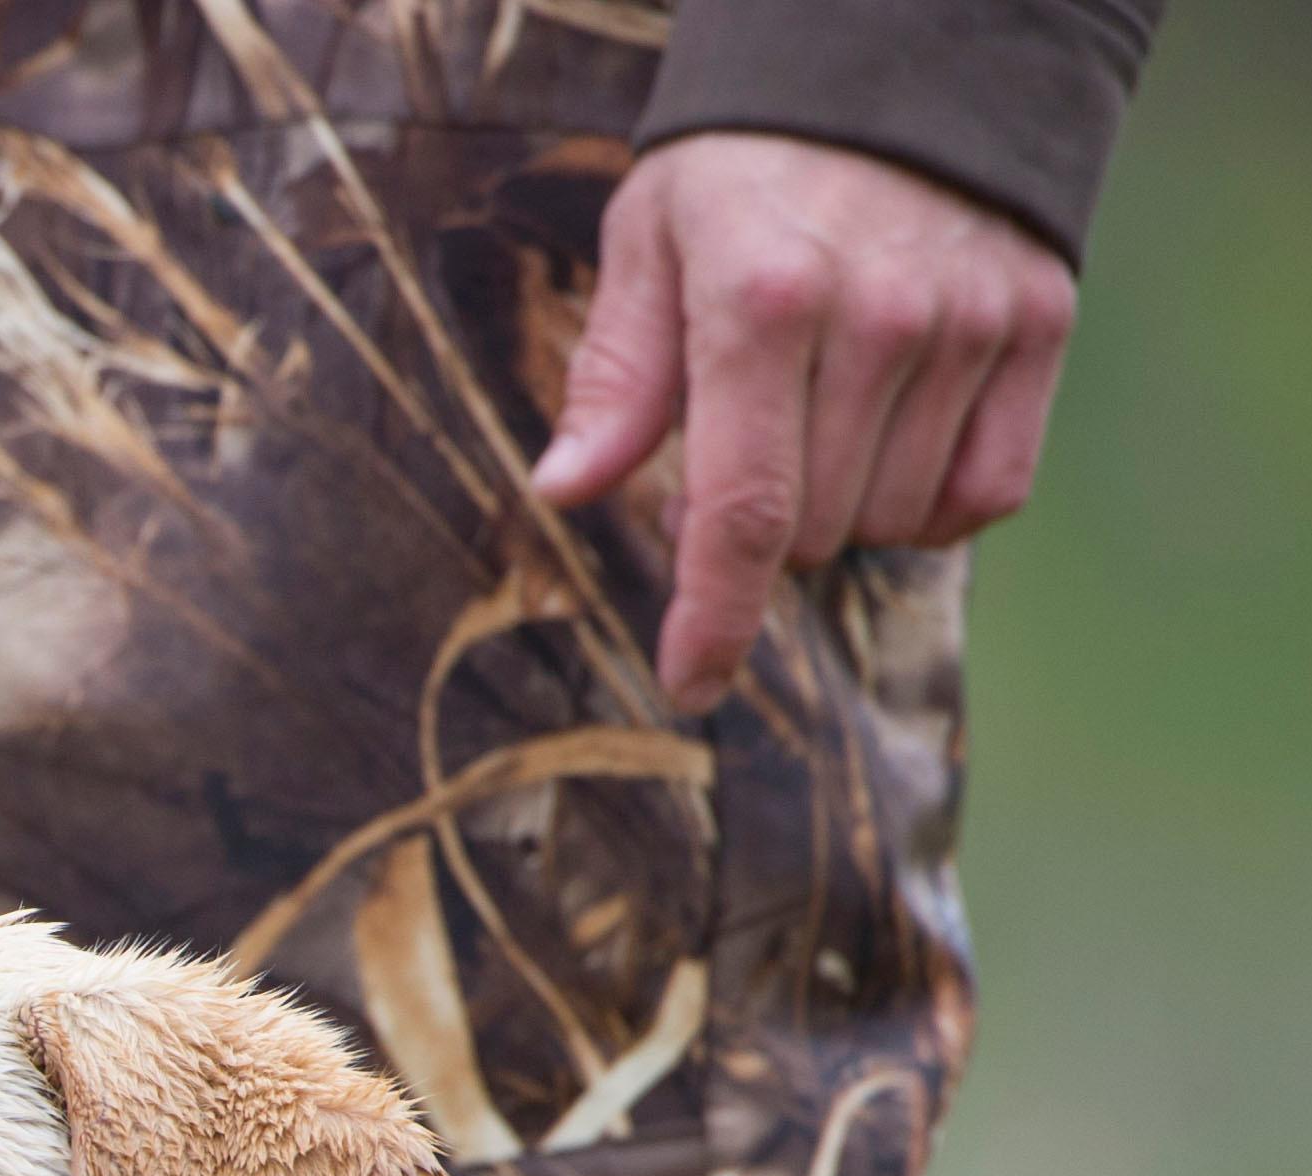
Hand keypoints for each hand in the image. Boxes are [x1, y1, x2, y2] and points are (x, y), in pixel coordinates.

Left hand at [533, 133, 1078, 714]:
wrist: (898, 65)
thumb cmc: (744, 171)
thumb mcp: (648, 242)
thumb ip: (616, 375)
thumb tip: (564, 490)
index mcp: (760, 305)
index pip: (742, 510)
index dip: (715, 616)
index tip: (691, 683)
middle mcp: (877, 320)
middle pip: (816, 532)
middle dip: (762, 531)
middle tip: (742, 446)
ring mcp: (969, 322)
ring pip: (897, 522)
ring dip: (846, 510)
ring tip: (817, 420)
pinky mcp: (1038, 323)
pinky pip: (986, 492)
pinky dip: (933, 501)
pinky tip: (892, 443)